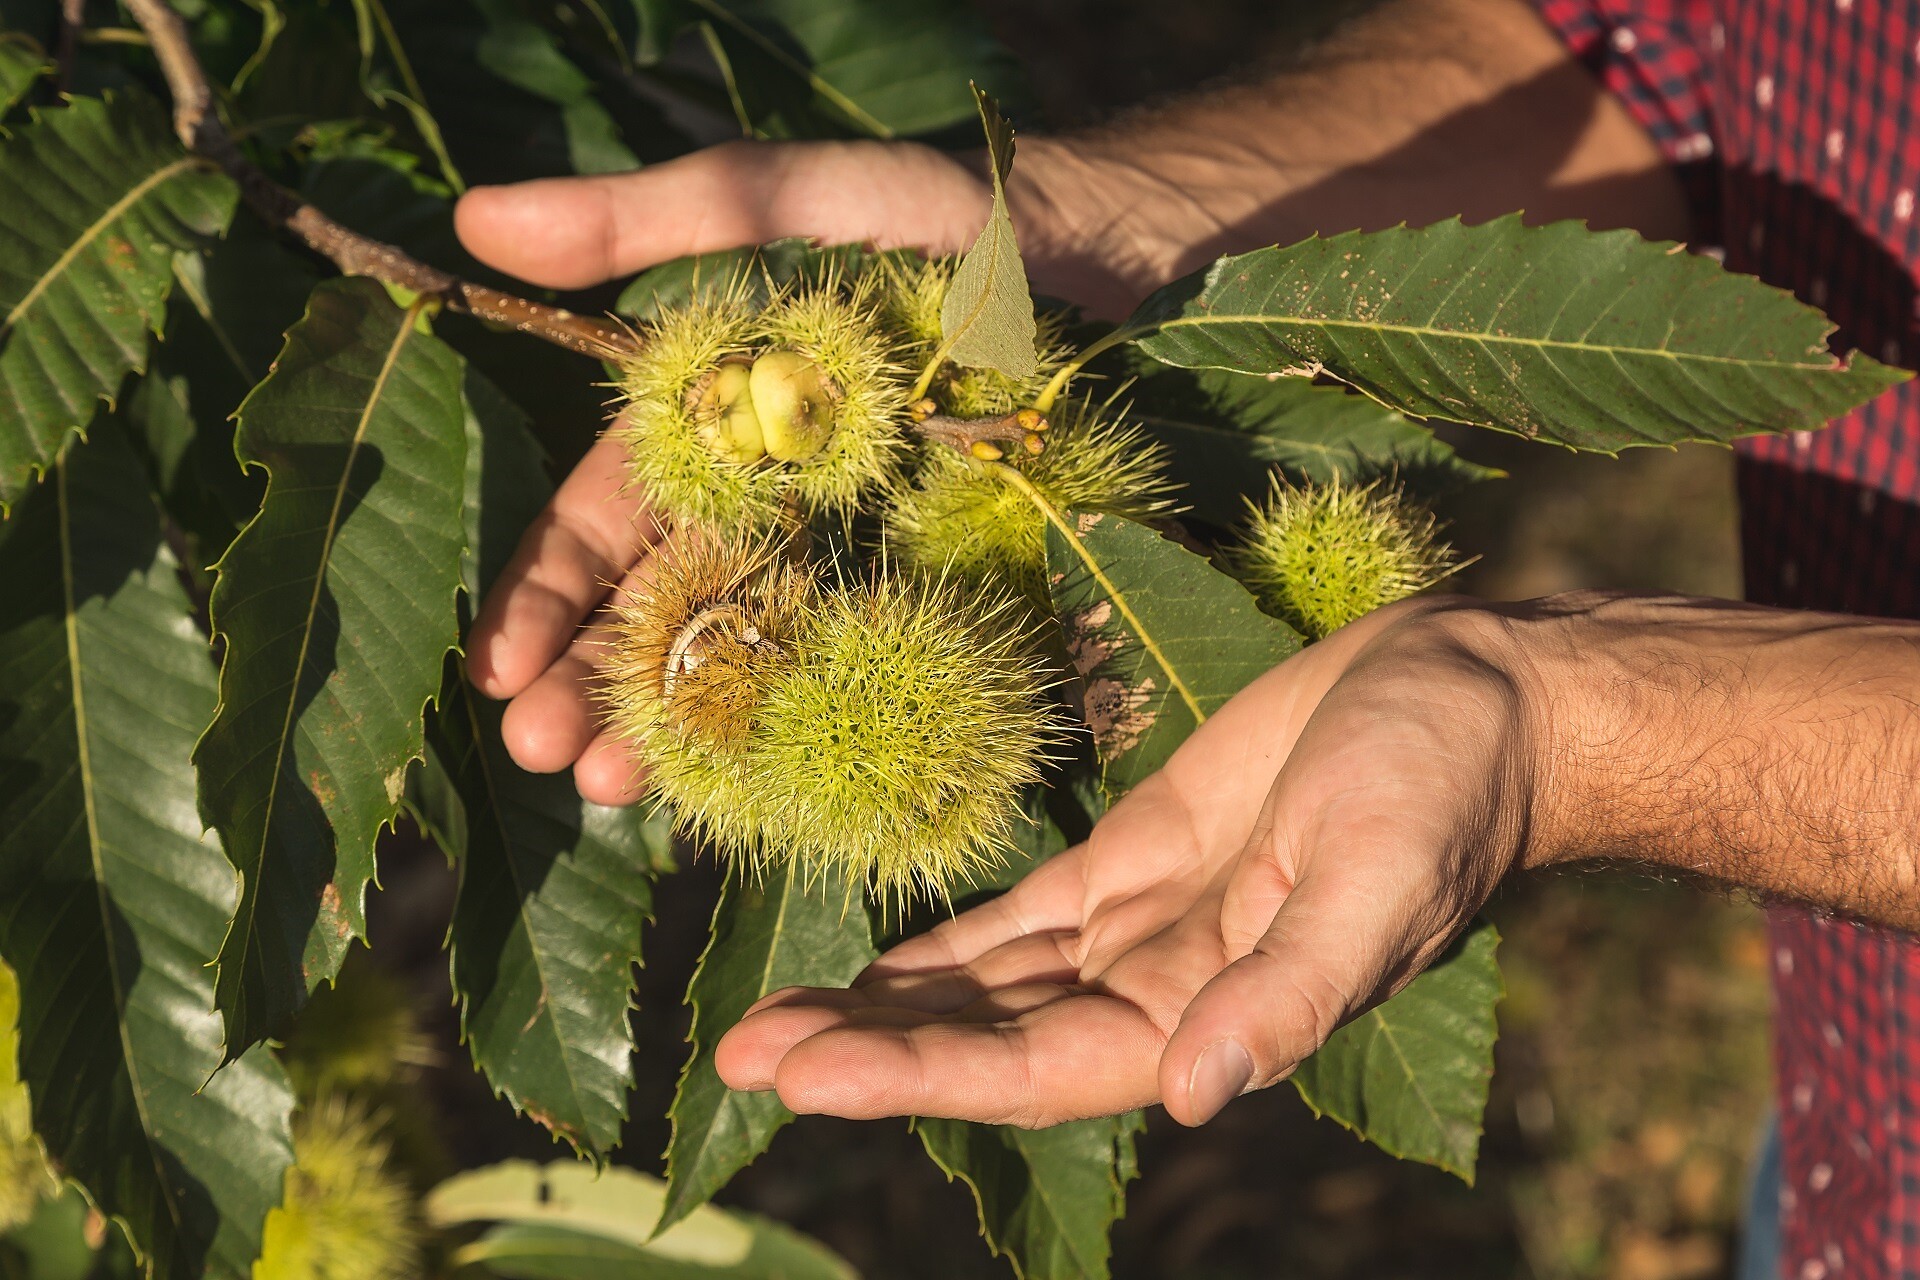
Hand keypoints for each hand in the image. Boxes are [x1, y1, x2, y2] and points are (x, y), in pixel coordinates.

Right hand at [454, 137, 1191, 800]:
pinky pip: (852, 683)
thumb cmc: (947, 224)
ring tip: (617, 792)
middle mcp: (771, 510)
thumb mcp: (798, 202)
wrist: (1111, 261)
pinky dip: (795, 736)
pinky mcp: (933, 606)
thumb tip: (475, 217)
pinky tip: (741, 791)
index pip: (604, 524)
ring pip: (744, 663)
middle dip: (591, 687)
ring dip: (671, 730)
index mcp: (717, 428)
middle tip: (546, 758)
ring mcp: (849, 567)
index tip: (494, 671)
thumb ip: (652, 220)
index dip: (545, 594)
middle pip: (661, 611)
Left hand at [714, 598, 1546, 1125]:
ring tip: (769, 1026)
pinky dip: (948, 948)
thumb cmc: (1442, 785)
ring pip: (991, 985)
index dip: (915, 1073)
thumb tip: (1189, 1094)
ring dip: (886, 1009)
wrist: (1478, 694)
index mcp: (1209, 1015)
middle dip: (868, 1051)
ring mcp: (1145, 922)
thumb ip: (1286, 992)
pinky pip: (1025, 917)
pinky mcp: (1142, 850)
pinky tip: (874, 971)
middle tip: (740, 1057)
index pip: (1034, 1066)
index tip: (799, 1073)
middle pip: (987, 1038)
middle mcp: (1160, 989)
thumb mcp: (1375, 882)